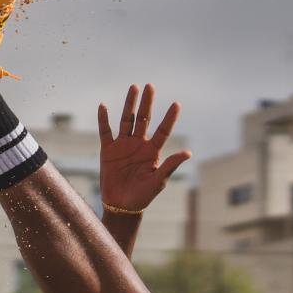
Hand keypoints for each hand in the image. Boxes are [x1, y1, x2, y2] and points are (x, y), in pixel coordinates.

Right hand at [97, 84, 191, 212]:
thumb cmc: (143, 196)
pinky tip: (103, 106)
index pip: (163, 130)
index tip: (177, 104)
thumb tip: (188, 153)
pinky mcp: (108, 151)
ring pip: (126, 120)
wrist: (122, 206)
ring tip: (133, 88)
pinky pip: (105, 132)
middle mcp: (138, 145)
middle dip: (147, 103)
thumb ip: (170, 165)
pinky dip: (104, 119)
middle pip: (143, 119)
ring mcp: (123, 146)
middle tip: (150, 86)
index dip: (169, 118)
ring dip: (130, 105)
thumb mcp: (158, 181)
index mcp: (152, 151)